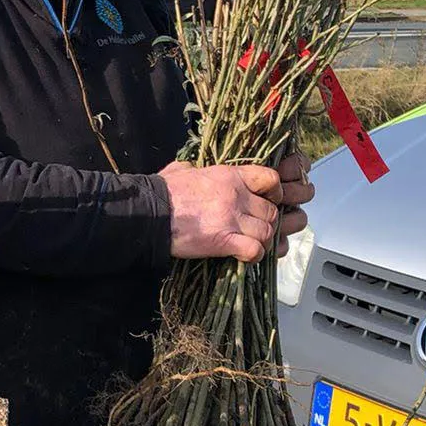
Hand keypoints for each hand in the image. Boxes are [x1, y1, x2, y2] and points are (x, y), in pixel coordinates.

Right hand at [159, 154, 314, 262]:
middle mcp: (236, 196)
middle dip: (269, 223)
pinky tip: (244, 256)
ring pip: (268, 232)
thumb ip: (191, 169)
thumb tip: (188, 168)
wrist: (149, 213)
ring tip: (252, 245)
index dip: (275, 192)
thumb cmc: (163, 192)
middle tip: (257, 230)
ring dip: (263, 241)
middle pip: (272, 211)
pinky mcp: (224, 241)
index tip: (268, 200)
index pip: (271, 179)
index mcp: (229, 176)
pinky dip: (254, 256)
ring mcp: (232, 218)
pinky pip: (255, 250)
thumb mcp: (179, 171)